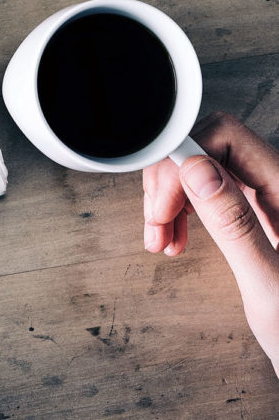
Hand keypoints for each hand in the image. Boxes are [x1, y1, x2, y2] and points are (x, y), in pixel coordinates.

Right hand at [144, 112, 278, 371]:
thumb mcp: (270, 286)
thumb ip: (236, 225)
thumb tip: (197, 170)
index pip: (228, 138)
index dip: (184, 159)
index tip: (163, 201)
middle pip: (209, 150)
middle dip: (170, 182)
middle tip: (156, 225)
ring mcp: (268, 199)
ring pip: (203, 170)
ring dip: (170, 199)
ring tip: (160, 239)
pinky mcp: (256, 213)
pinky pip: (209, 192)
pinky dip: (181, 211)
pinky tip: (175, 238)